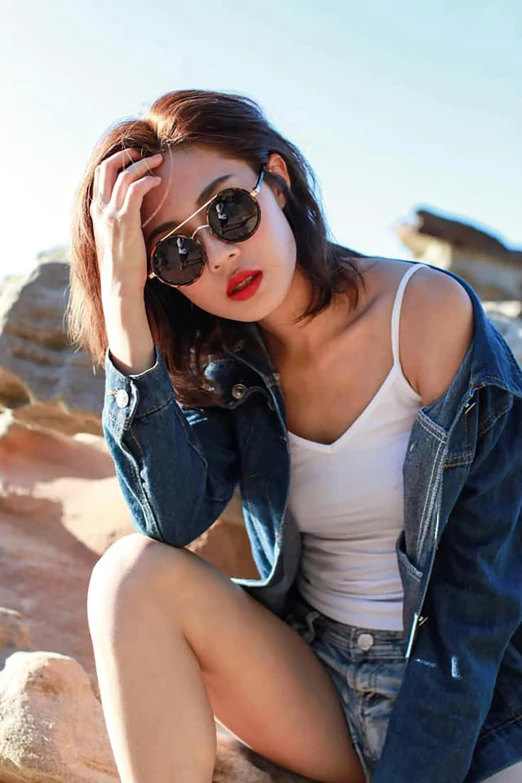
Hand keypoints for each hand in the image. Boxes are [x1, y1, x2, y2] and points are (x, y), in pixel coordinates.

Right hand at [90, 148, 162, 295]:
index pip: (101, 174)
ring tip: (158, 161)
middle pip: (107, 167)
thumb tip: (134, 212)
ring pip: (124, 175)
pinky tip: (157, 181)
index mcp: (96, 210)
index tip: (134, 157)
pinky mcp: (124, 220)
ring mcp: (111, 213)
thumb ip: (120, 220)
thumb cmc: (122, 264)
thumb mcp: (116, 237)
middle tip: (144, 152)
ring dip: (143, 163)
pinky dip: (147, 180)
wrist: (119, 283)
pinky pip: (135, 189)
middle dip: (126, 154)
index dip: (117, 160)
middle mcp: (100, 208)